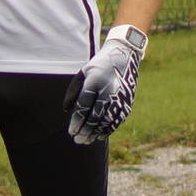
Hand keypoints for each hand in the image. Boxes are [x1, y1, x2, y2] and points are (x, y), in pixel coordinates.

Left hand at [64, 30, 144, 144]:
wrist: (125, 55)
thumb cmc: (99, 66)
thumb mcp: (83, 73)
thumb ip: (74, 91)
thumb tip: (67, 111)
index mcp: (95, 81)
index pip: (84, 106)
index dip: (77, 121)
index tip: (71, 132)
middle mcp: (108, 89)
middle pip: (95, 116)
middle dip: (85, 131)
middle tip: (77, 140)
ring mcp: (120, 96)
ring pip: (107, 120)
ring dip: (96, 133)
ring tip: (86, 141)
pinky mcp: (128, 101)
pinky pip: (118, 120)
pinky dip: (108, 130)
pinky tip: (99, 136)